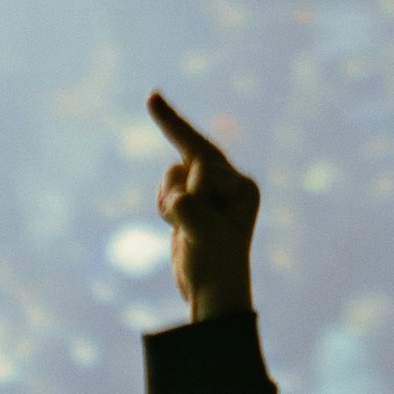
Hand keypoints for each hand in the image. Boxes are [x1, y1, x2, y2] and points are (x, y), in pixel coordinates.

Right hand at [146, 91, 256, 322]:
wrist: (212, 295)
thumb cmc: (214, 266)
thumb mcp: (203, 236)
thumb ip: (189, 210)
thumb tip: (176, 198)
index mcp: (242, 187)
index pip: (203, 165)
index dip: (179, 149)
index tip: (151, 98)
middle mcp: (231, 185)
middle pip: (190, 158)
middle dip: (175, 148)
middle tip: (153, 98)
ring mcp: (212, 193)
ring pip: (172, 175)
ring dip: (167, 200)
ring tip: (182, 230)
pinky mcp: (194, 203)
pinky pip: (167, 189)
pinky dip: (163, 205)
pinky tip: (178, 229)